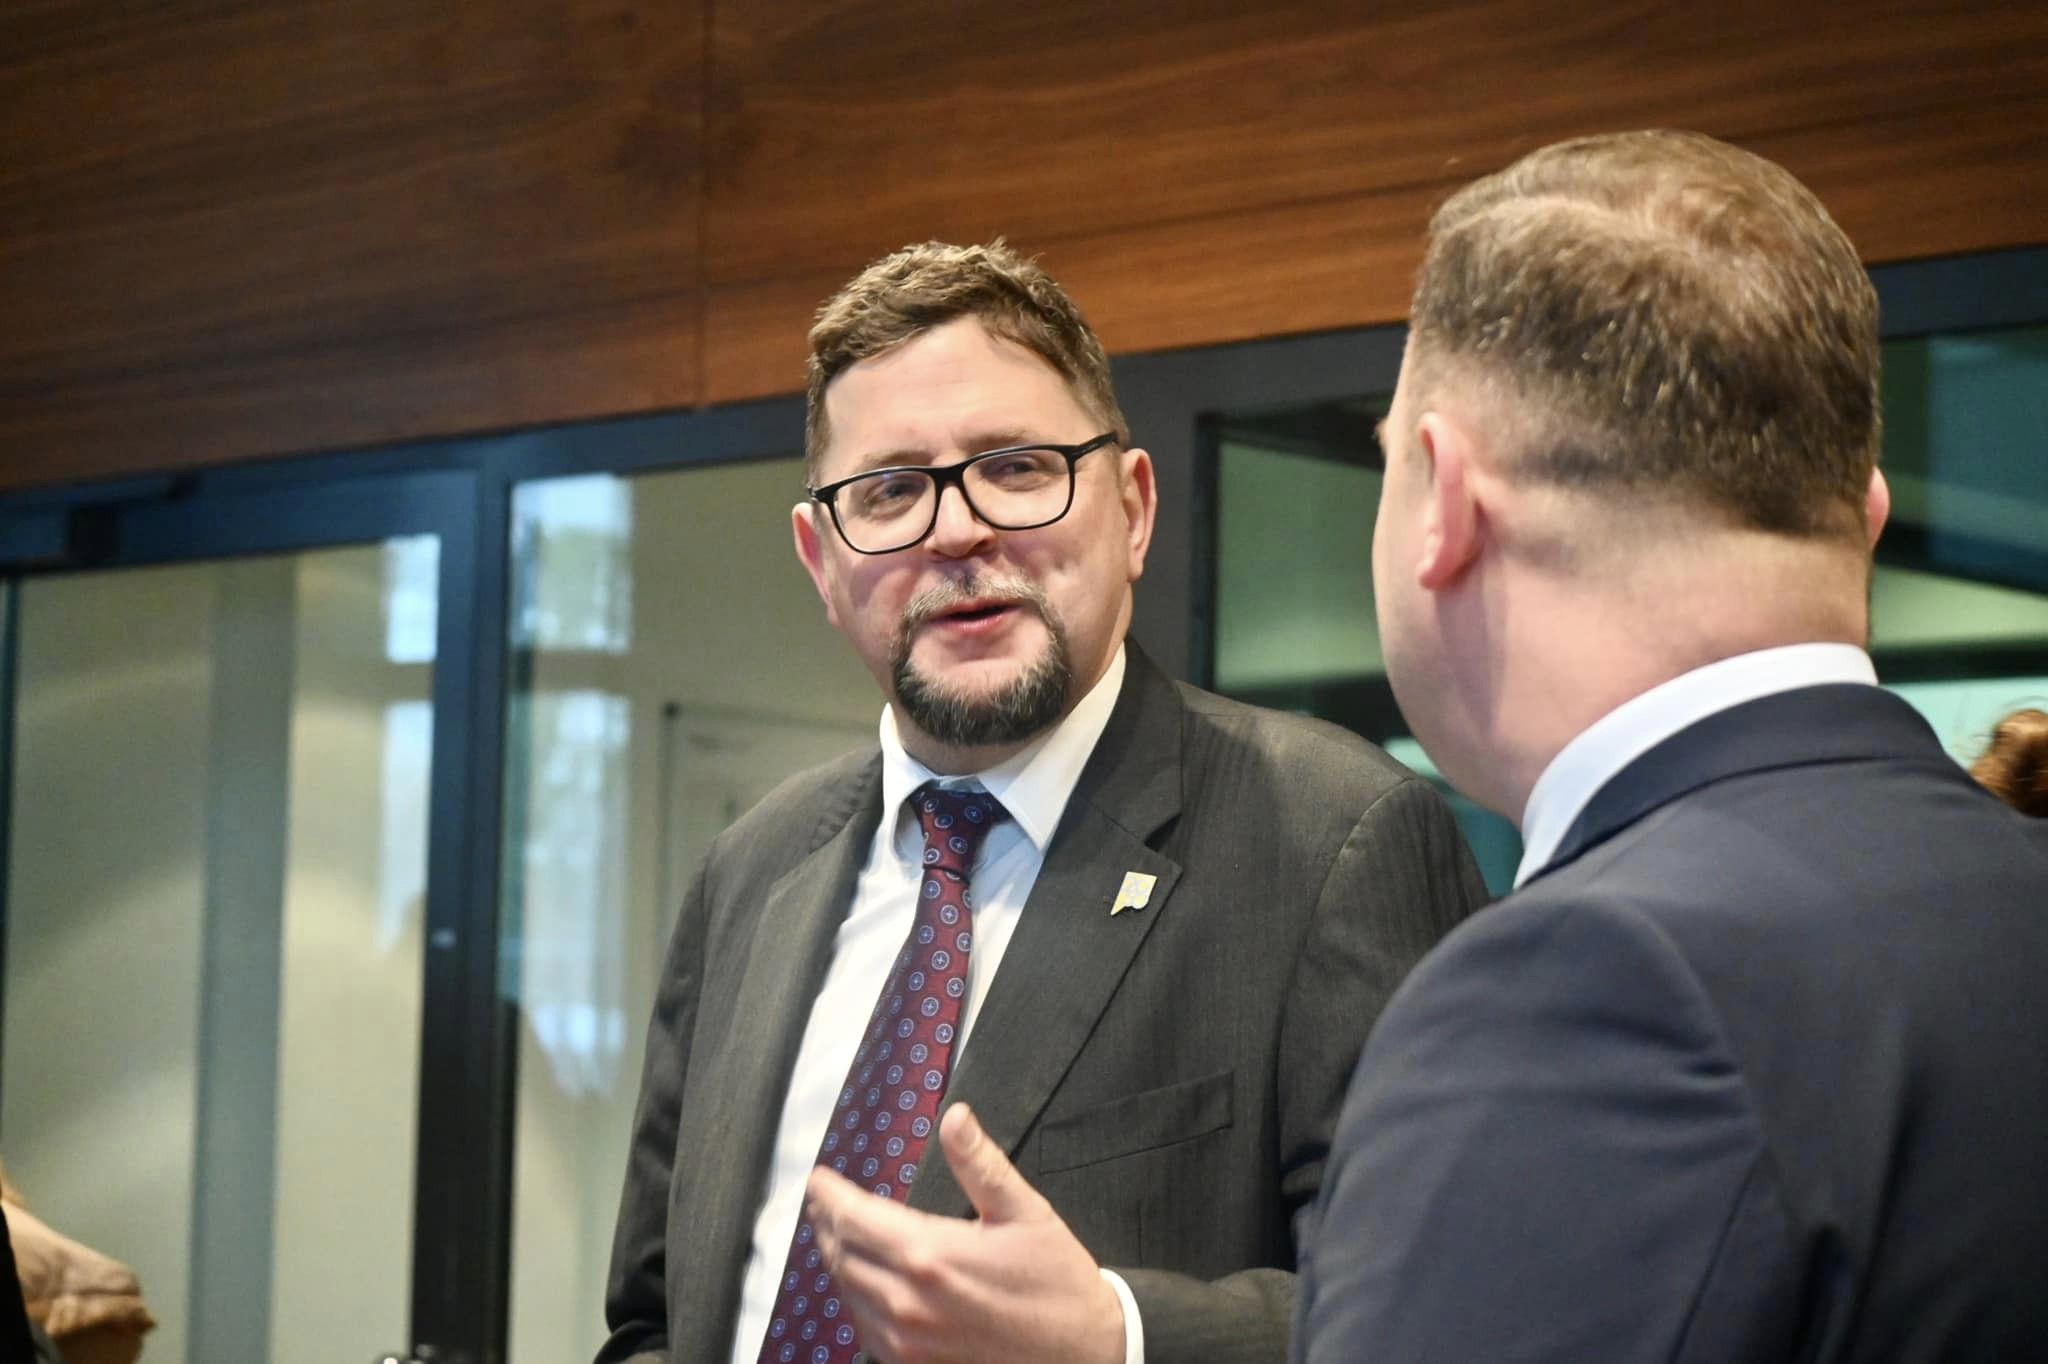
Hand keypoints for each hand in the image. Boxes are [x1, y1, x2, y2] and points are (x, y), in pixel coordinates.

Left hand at [806, 1103, 1126, 1363]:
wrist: (1082, 1353)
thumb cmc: (1057, 1283)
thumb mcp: (1025, 1212)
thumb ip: (981, 1164)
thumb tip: (955, 1116)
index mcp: (931, 1256)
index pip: (855, 1218)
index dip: (830, 1195)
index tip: (819, 1179)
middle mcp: (908, 1302)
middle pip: (843, 1255)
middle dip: (827, 1222)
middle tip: (822, 1201)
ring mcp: (907, 1340)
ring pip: (848, 1293)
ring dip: (838, 1259)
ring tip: (836, 1234)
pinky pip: (865, 1328)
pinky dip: (855, 1298)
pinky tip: (863, 1282)